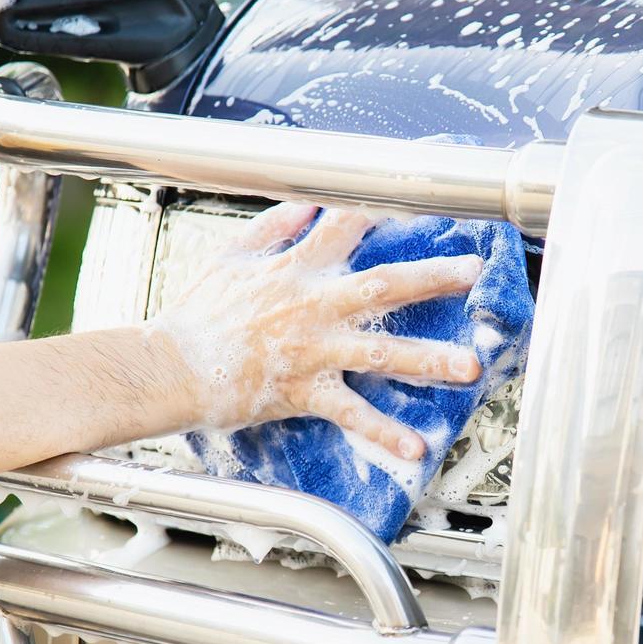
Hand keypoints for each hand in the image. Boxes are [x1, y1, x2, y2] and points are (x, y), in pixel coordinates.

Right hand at [150, 203, 483, 459]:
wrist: (168, 367)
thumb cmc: (196, 314)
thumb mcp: (229, 257)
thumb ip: (272, 227)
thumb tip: (306, 202)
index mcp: (295, 268)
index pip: (346, 226)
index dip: (385, 207)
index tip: (424, 197)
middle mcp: (312, 305)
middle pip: (383, 286)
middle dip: (432, 279)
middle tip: (474, 273)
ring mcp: (312, 350)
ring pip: (381, 353)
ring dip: (429, 359)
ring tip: (471, 366)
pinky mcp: (303, 391)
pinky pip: (351, 414)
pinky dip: (383, 432)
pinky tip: (416, 446)